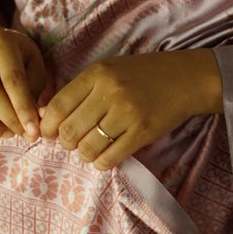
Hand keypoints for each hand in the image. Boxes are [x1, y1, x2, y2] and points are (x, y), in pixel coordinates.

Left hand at [39, 50, 221, 168]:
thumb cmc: (142, 75)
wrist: (185, 79)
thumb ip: (80, 91)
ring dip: (84, 154)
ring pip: (88, 148)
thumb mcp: (109, 71)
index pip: (58, 106)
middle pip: (70, 130)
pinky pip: (109, 158)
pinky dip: (101, 162)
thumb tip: (47, 116)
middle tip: (73, 142)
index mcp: (97, 74)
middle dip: (66, 142)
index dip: (48, 125)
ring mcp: (127, 114)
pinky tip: (104, 155)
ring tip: (90, 148)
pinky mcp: (142, 133)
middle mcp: (110, 92)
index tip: (49, 133)